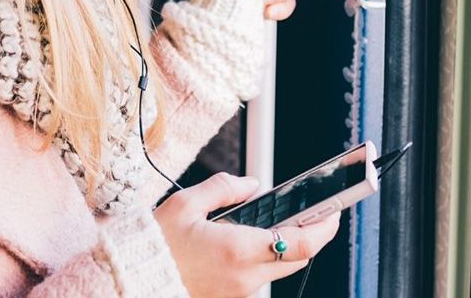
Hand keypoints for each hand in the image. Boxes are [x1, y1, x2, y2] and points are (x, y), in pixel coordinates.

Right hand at [153, 172, 339, 297]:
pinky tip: (249, 243)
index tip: (333, 212)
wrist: (136, 281)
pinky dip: (263, 259)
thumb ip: (223, 188)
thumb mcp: (185, 204)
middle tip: (314, 214)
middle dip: (310, 236)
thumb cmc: (156, 245)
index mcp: (238, 249)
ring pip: (278, 268)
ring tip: (277, 223)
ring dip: (284, 247)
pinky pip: (258, 278)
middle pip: (297, 258)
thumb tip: (252, 184)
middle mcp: (245, 277)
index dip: (323, 228)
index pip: (300, 244)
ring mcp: (240, 293)